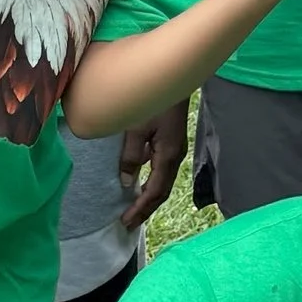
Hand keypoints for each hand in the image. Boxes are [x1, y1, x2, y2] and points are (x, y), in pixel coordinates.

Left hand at [118, 99, 188, 230]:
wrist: (175, 77)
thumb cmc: (155, 100)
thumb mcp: (137, 127)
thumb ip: (131, 155)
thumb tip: (126, 182)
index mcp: (168, 156)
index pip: (155, 191)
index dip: (140, 209)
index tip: (125, 222)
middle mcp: (175, 157)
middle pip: (162, 192)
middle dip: (145, 209)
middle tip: (128, 224)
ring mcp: (176, 150)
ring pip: (163, 183)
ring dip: (148, 199)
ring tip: (133, 210)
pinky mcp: (172, 143)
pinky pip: (162, 171)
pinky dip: (151, 184)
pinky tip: (139, 184)